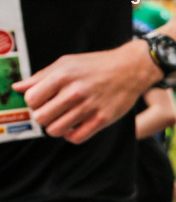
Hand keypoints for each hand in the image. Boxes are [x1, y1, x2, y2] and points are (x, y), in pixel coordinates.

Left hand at [13, 40, 160, 144]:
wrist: (130, 68)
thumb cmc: (96, 65)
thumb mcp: (67, 63)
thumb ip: (42, 76)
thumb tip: (18, 88)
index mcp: (63, 75)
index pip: (32, 98)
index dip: (34, 102)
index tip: (42, 100)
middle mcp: (75, 91)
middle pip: (41, 117)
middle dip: (43, 116)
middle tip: (52, 111)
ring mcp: (89, 106)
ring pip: (56, 130)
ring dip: (56, 127)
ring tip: (63, 120)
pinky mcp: (102, 119)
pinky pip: (76, 138)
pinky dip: (71, 135)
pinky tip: (74, 126)